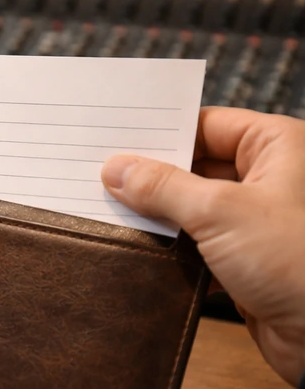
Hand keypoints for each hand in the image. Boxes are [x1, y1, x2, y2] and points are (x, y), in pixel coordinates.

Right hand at [101, 107, 304, 385]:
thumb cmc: (298, 262)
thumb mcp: (219, 212)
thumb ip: (162, 187)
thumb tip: (118, 170)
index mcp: (279, 147)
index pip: (206, 126)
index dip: (161, 135)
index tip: (115, 145)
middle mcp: (273, 178)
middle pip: (196, 166)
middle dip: (154, 179)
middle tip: (104, 182)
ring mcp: (260, 221)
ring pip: (195, 207)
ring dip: (161, 218)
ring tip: (115, 217)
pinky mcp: (249, 259)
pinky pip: (200, 244)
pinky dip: (174, 249)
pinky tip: (144, 252)